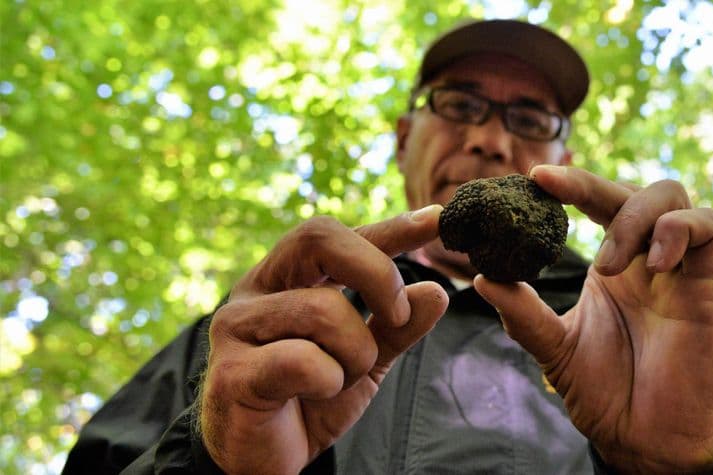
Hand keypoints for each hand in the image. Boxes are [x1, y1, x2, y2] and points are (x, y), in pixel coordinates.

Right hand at [200, 206, 447, 474]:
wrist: (258, 462)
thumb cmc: (306, 401)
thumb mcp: (363, 360)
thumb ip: (395, 328)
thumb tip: (435, 292)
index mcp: (284, 279)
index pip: (336, 236)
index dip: (388, 227)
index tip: (436, 219)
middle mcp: (255, 290)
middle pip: (319, 238)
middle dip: (376, 272)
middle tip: (394, 316)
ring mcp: (237, 327)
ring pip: (325, 309)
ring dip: (355, 353)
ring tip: (340, 379)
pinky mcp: (232, 372)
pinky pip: (305, 361)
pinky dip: (328, 381)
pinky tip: (312, 396)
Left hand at [475, 166, 712, 472]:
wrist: (644, 439)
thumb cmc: (604, 393)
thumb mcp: (554, 347)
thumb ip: (522, 313)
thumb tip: (482, 277)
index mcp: (612, 265)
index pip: (595, 203)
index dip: (570, 183)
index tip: (533, 177)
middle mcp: (645, 259)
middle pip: (631, 189)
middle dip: (590, 185)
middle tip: (551, 190)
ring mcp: (679, 268)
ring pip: (671, 195)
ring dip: (632, 216)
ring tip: (604, 266)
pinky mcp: (709, 286)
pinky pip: (708, 229)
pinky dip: (677, 230)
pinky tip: (651, 265)